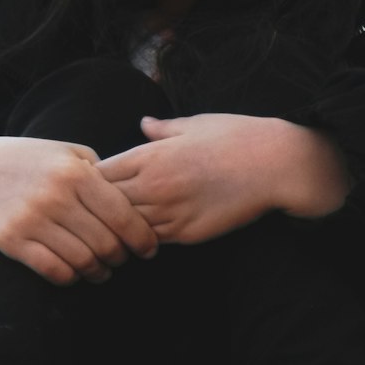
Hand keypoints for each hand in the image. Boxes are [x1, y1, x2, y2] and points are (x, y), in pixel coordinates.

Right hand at [0, 136, 157, 285]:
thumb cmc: (31, 161)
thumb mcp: (67, 152)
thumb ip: (101, 171)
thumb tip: (135, 198)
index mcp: (76, 173)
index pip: (123, 215)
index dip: (142, 238)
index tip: (149, 249)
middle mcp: (56, 196)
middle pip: (106, 243)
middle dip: (120, 257)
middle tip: (122, 259)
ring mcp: (33, 220)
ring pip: (83, 261)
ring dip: (98, 272)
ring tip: (101, 270)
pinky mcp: (13, 241)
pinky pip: (54, 271)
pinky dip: (71, 277)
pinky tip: (75, 272)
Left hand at [98, 113, 349, 244]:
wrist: (274, 165)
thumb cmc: (235, 137)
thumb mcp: (195, 125)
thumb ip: (163, 129)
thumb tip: (143, 123)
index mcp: (150, 156)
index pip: (98, 175)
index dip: (91, 180)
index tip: (93, 183)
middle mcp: (153, 186)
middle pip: (104, 205)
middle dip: (97, 207)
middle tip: (97, 210)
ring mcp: (169, 212)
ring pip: (124, 228)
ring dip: (119, 227)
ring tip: (116, 227)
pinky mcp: (187, 233)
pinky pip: (152, 240)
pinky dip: (144, 238)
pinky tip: (144, 235)